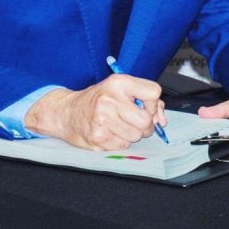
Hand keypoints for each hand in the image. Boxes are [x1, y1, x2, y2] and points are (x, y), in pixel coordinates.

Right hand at [24, 74, 165, 149]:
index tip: (145, 106)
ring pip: (136, 136)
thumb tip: (161, 120)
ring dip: (133, 134)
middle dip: (146, 125)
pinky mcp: (98, 138)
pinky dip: (120, 142)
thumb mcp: (121, 90)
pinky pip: (123, 146)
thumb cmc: (98, 100)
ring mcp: (102, 120)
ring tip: (120, 126)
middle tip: (136, 123)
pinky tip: (110, 133)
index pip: (153, 92)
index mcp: (119, 82)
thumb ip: (146, 100)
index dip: (153, 104)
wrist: (67, 112)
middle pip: (146, 120)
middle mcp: (110, 99)